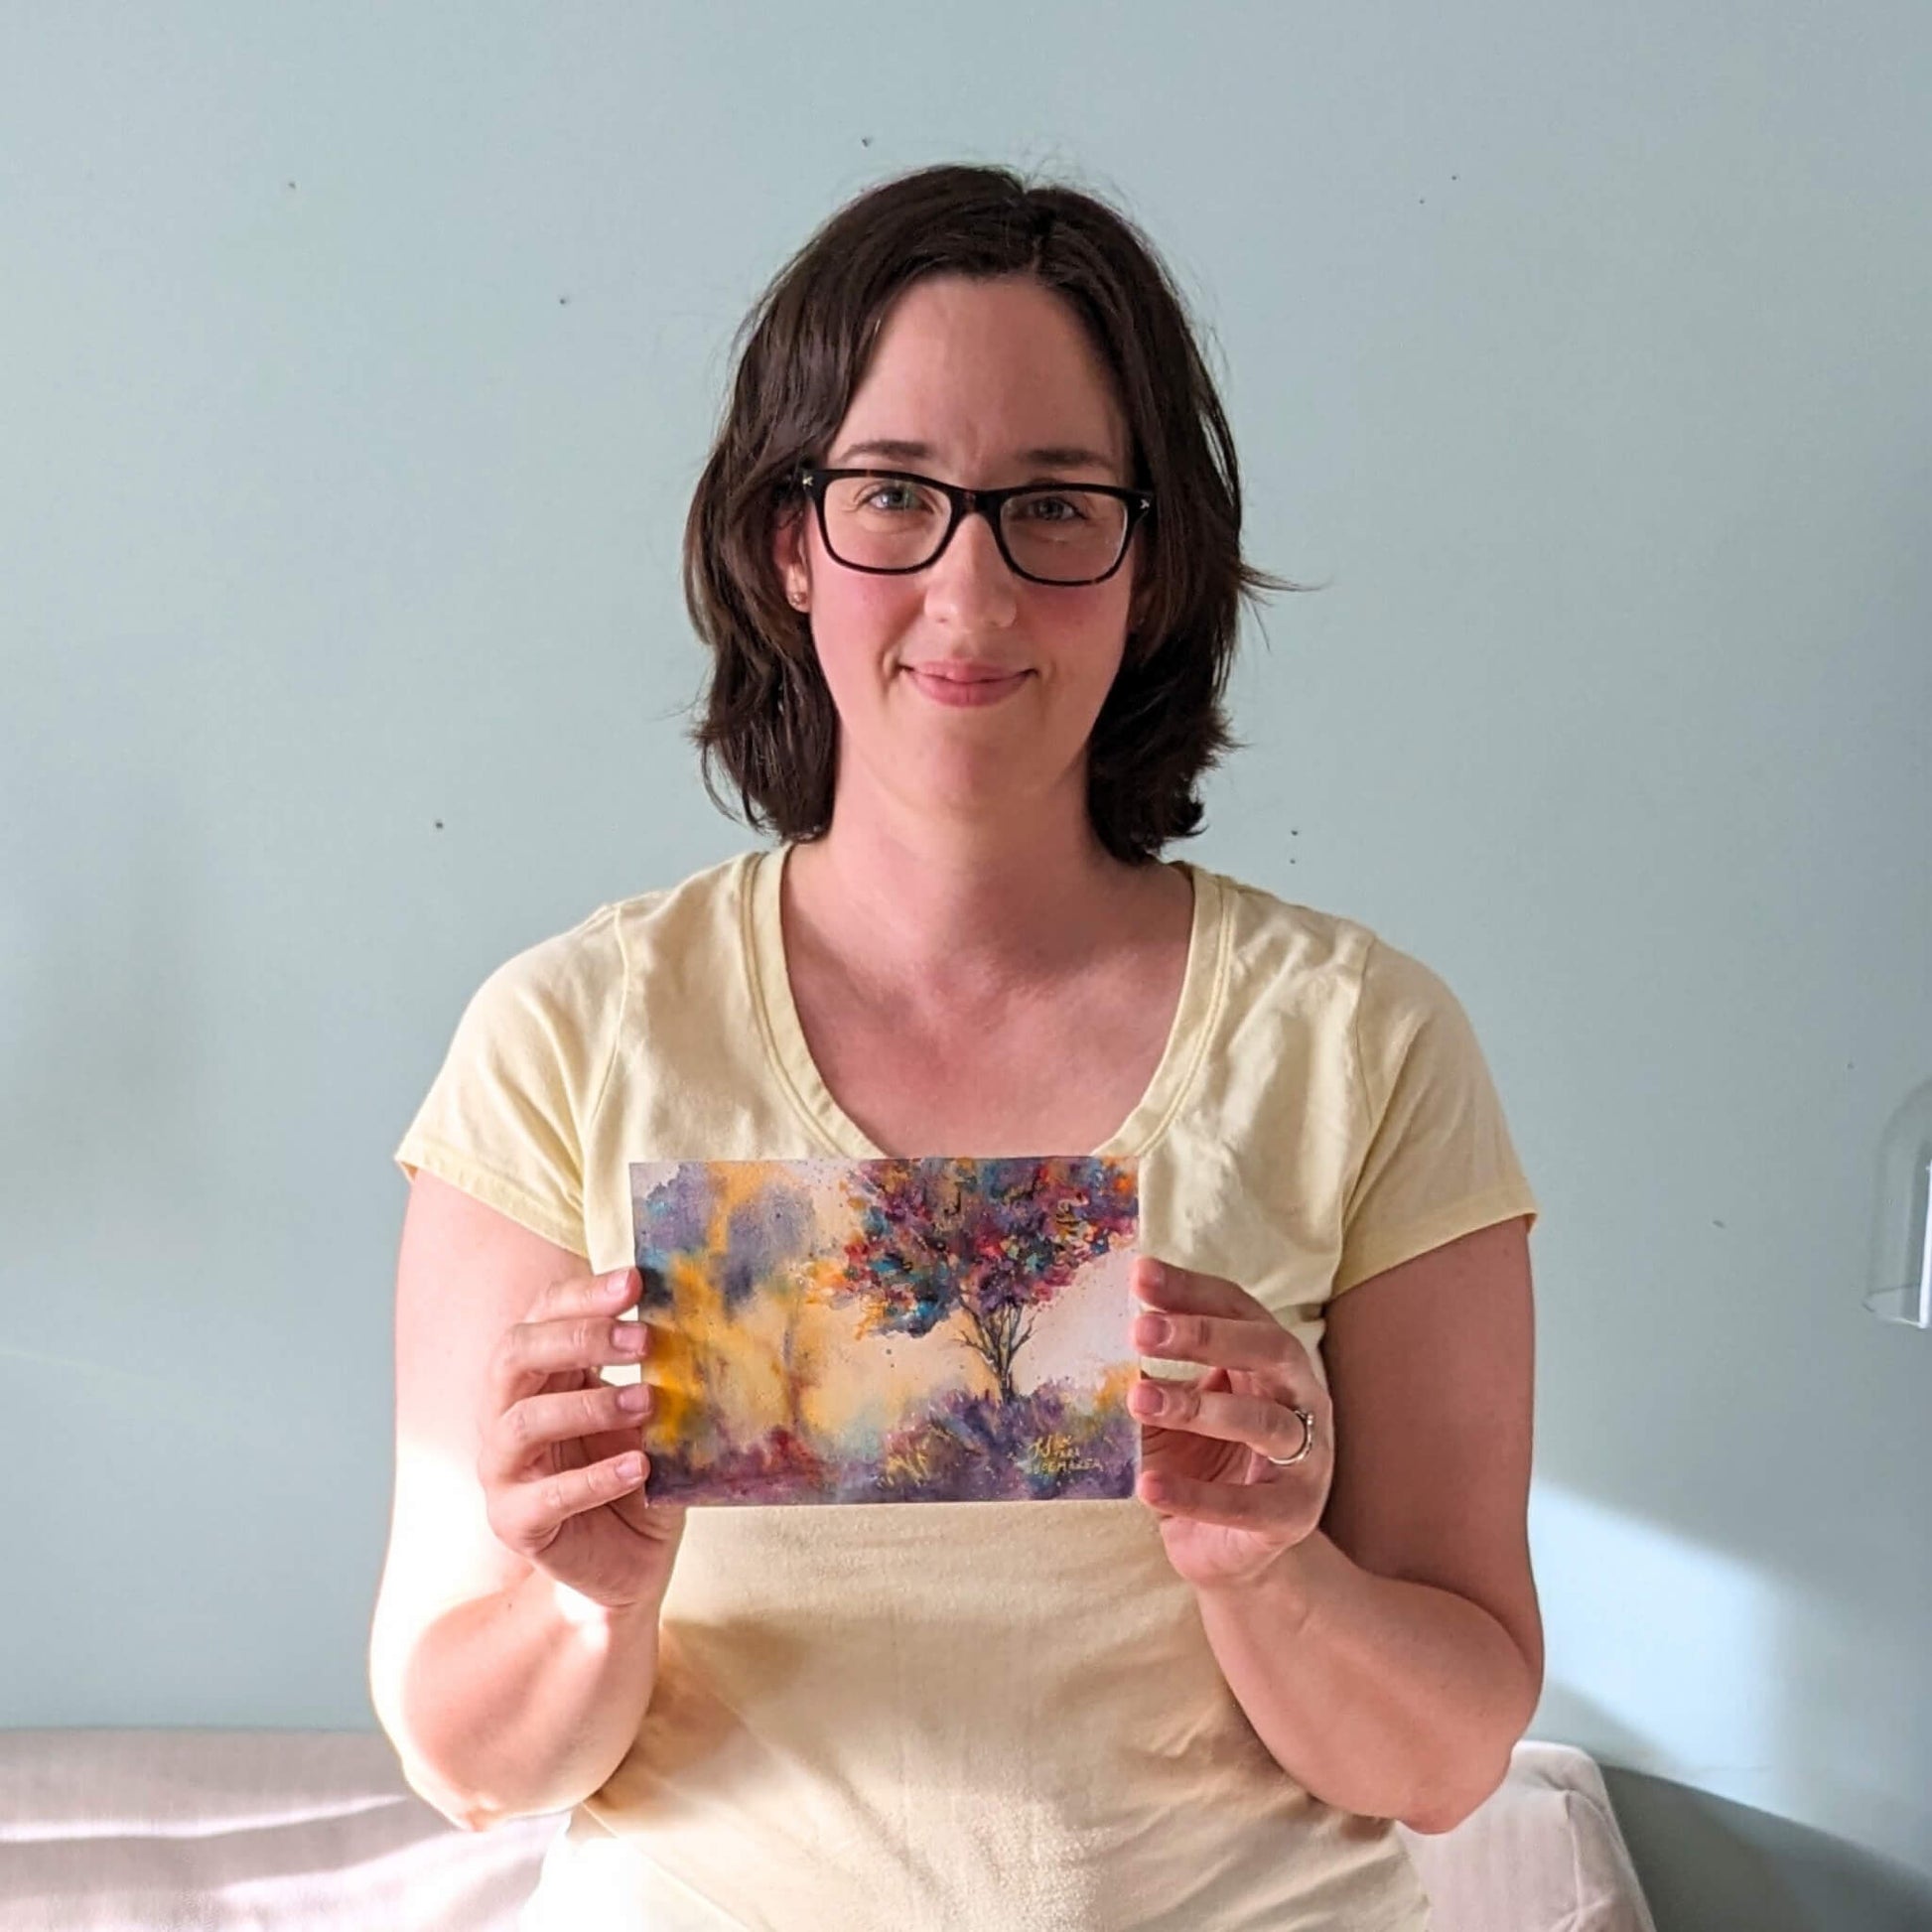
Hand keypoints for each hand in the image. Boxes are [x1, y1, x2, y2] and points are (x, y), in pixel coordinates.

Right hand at [478, 1265, 686, 1610]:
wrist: (630, 1562)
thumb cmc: (637, 1471)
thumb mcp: (650, 1413)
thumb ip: (656, 1370)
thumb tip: (700, 1315)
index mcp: (538, 1374)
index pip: (542, 1313)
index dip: (584, 1294)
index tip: (636, 1281)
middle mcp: (505, 1413)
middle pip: (515, 1354)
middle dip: (578, 1337)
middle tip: (642, 1337)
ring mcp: (502, 1470)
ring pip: (521, 1422)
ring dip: (588, 1406)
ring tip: (646, 1401)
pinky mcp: (514, 1522)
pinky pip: (546, 1496)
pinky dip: (595, 1479)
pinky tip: (640, 1467)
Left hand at [1128, 1258, 1333, 1589]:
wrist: (1235, 1552)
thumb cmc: (1204, 1463)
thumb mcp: (1174, 1408)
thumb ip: (1154, 1371)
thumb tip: (1098, 1329)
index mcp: (1271, 1360)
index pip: (1238, 1308)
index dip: (1191, 1289)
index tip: (1139, 1275)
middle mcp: (1301, 1398)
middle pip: (1268, 1349)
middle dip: (1204, 1334)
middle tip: (1141, 1331)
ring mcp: (1306, 1457)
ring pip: (1263, 1422)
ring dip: (1196, 1407)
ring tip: (1137, 1399)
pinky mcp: (1291, 1515)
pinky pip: (1244, 1503)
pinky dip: (1194, 1495)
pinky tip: (1147, 1485)